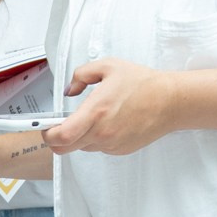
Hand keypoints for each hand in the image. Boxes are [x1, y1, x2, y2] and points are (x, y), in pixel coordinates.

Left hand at [42, 58, 174, 155]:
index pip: (61, 137)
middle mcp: (102, 132)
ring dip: (79, 137)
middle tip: (59, 126)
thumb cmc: (143, 83)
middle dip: (57, 139)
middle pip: (65, 148)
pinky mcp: (121, 150)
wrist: (170, 101)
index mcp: (96, 112)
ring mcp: (112, 144)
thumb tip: (69, 89)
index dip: (47, 135)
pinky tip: (108, 123)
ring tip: (92, 118)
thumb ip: (81, 75)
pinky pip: (99, 148)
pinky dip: (96, 139)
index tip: (46, 127)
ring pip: (82, 148)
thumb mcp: (108, 66)